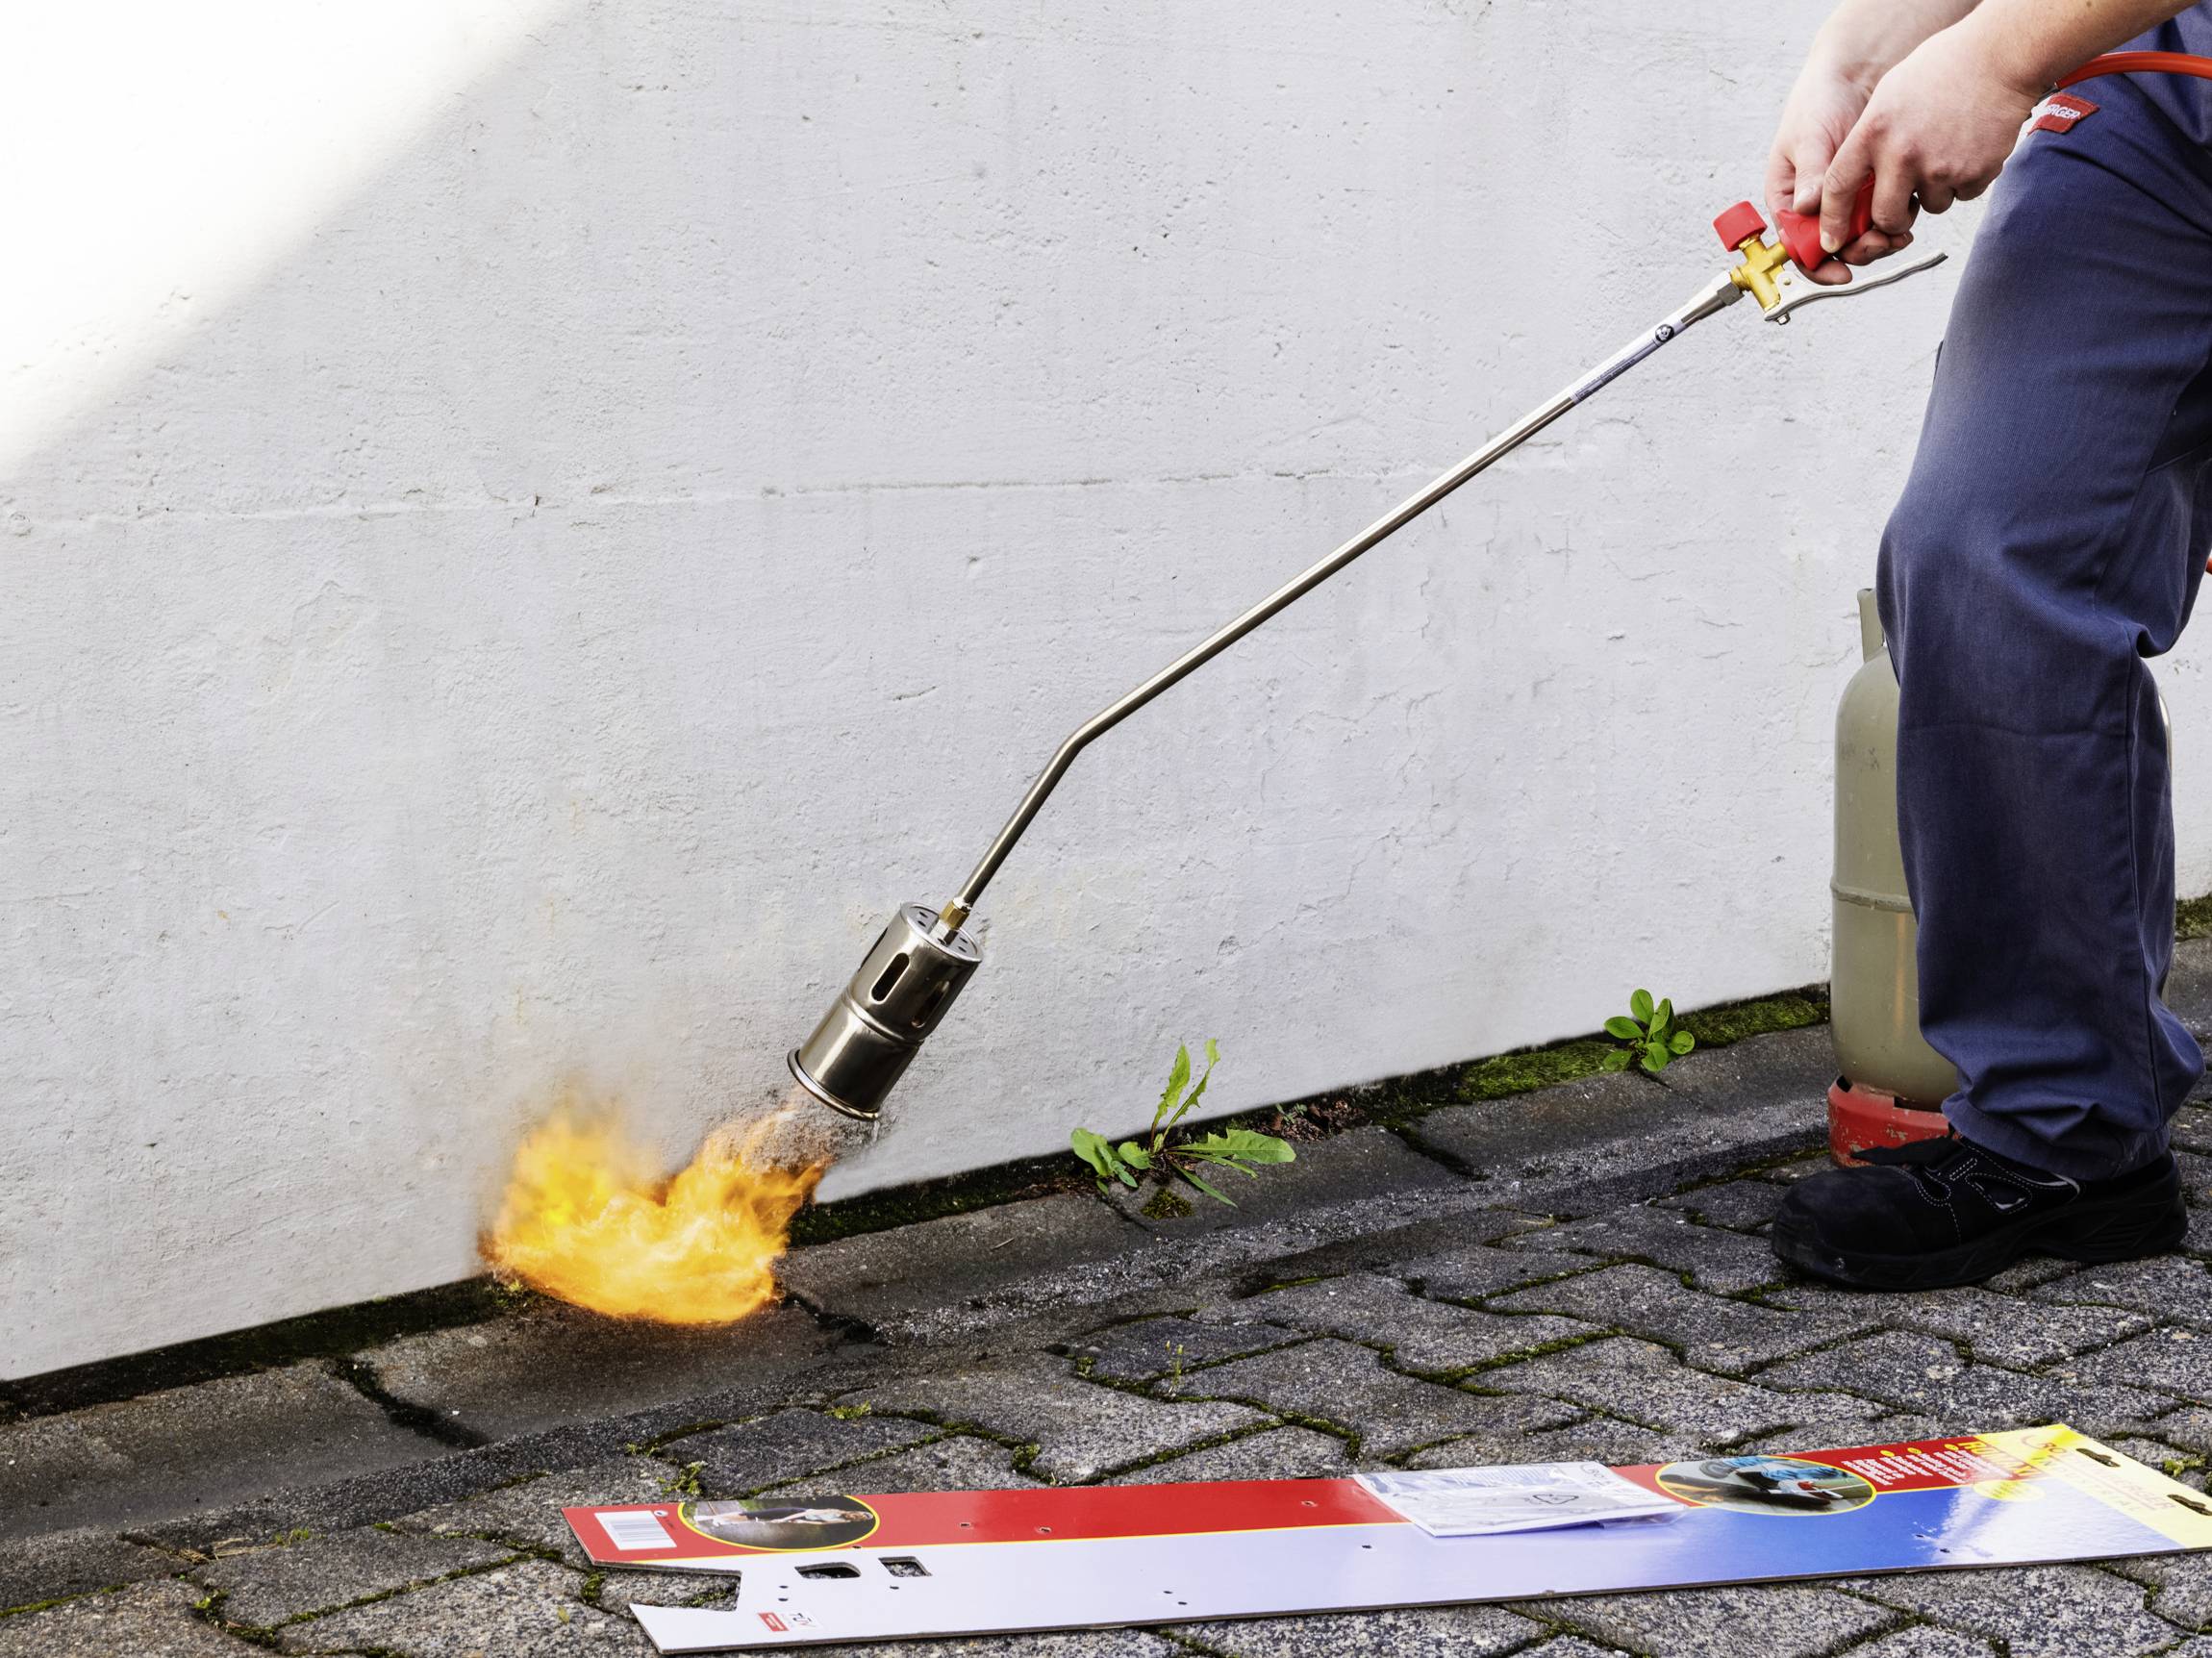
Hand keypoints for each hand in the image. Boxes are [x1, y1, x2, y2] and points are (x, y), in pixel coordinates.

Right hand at [1766, 34, 1925, 284]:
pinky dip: (1894, 220)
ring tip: (1898, 233)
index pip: (1795, 246)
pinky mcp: (1872, 188)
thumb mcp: (1808, 137)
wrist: (1856, 72)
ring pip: (1858, 237)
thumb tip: (1804, 207)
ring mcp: (1844, 199)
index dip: (1816, 265)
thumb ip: (1810, 173)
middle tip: (1881, 244)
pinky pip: (1881, 216)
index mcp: (1787, 199)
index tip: (1841, 273)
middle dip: (1857, 251)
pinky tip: (1907, 213)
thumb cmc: (1819, 101)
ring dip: (1879, 240)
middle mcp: (1814, 206)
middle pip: (1831, 248)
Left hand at [1818, 22, 2041, 265]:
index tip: (1832, 240)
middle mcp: (1903, 154)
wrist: (2000, 56)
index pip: (1839, 188)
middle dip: (1893, 219)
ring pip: (1930, 207)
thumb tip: (1852, 183)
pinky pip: (1963, 195)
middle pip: (1886, 217)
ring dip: (1936, 192)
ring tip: (1946, 152)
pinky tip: (1970, 149)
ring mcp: (1940, 166)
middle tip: (1903, 206)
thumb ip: (1868, 139)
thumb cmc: (1941, 70)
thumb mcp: (1888, 95)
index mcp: (1874, 132)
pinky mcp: (1975, 173)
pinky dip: (1966, 180)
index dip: (1833, 220)